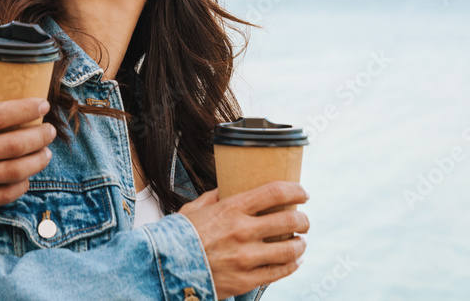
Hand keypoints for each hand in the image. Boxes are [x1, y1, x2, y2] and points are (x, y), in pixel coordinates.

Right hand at [0, 97, 55, 221]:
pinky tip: (26, 176)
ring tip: (45, 153)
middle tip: (49, 130)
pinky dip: (20, 186)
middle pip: (12, 144)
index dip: (25, 109)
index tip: (43, 104)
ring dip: (36, 161)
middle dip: (39, 136)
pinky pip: (2, 195)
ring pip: (13, 171)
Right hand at [178, 181, 308, 298]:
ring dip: (300, 244)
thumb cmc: (177, 237)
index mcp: (231, 209)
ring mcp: (246, 257)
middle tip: (304, 220)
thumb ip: (213, 198)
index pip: (275, 192)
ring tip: (300, 242)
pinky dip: (292, 265)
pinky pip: (280, 272)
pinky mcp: (247, 280)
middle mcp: (242, 231)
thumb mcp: (193, 209)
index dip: (295, 190)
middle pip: (290, 220)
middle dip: (303, 219)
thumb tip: (227, 188)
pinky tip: (294, 261)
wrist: (165, 269)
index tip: (303, 193)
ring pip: (290, 249)